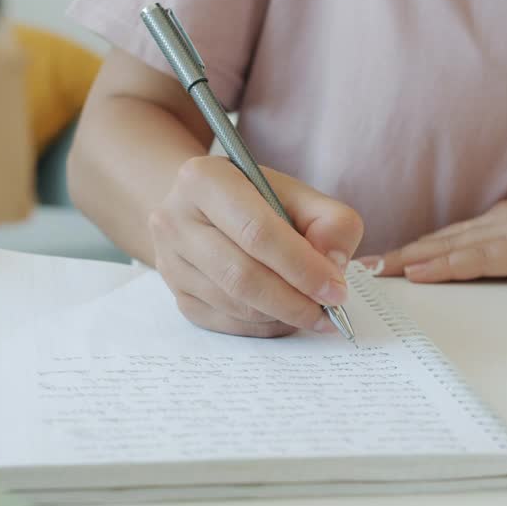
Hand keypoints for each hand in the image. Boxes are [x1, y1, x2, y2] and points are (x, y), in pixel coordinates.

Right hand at [149, 156, 364, 336]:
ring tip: (312, 311)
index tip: (336, 289)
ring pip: (235, 305)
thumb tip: (334, 265)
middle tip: (329, 311)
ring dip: (282, 316)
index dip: (302, 266)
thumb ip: (330, 221)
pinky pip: (227, 323)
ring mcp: (170, 262)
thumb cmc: (256, 200)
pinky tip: (285, 315)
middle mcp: (175, 220)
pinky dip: (264, 326)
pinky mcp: (177, 295)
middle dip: (294, 300)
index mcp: (205, 179)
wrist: (204, 210)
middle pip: (242, 275)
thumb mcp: (297, 194)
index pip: (258, 232)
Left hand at [362, 193, 506, 283]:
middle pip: (441, 238)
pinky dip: (443, 266)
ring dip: (409, 259)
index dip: (415, 250)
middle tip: (361, 266)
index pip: (452, 237)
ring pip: (450, 246)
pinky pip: (477, 259)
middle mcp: (506, 219)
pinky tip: (418, 273)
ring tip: (374, 272)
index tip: (384, 262)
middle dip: (400, 253)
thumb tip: (491, 280)